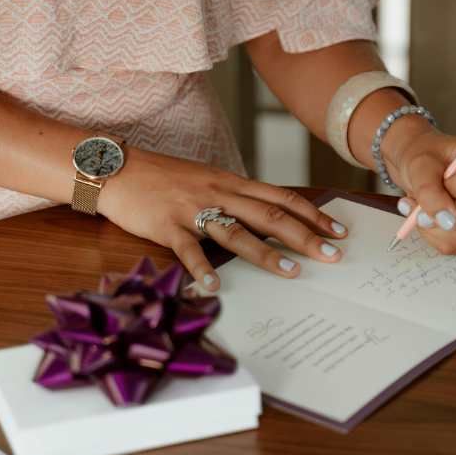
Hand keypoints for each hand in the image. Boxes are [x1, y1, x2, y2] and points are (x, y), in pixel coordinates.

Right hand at [100, 149, 349, 291]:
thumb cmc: (165, 178)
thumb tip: (269, 216)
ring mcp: (193, 209)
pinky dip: (202, 269)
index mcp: (233, 182)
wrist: (116, 167)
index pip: (283, 198)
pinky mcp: (166, 225)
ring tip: (292, 272)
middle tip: (332, 254)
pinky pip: (188, 249)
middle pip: (271, 216)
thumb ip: (237, 197)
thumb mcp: (209, 180)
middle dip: (305, 236)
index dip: (313, 214)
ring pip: (237, 232)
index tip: (339, 229)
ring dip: (267, 254)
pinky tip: (215, 287)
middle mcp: (220, 193)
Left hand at [387, 130, 455, 254]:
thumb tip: (444, 219)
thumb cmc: (427, 161)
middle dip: (447, 211)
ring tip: (424, 210)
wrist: (423, 170)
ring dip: (437, 227)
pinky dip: (438, 236)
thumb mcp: (420, 165)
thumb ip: (429, 189)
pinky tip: (433, 219)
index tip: (438, 183)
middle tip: (424, 203)